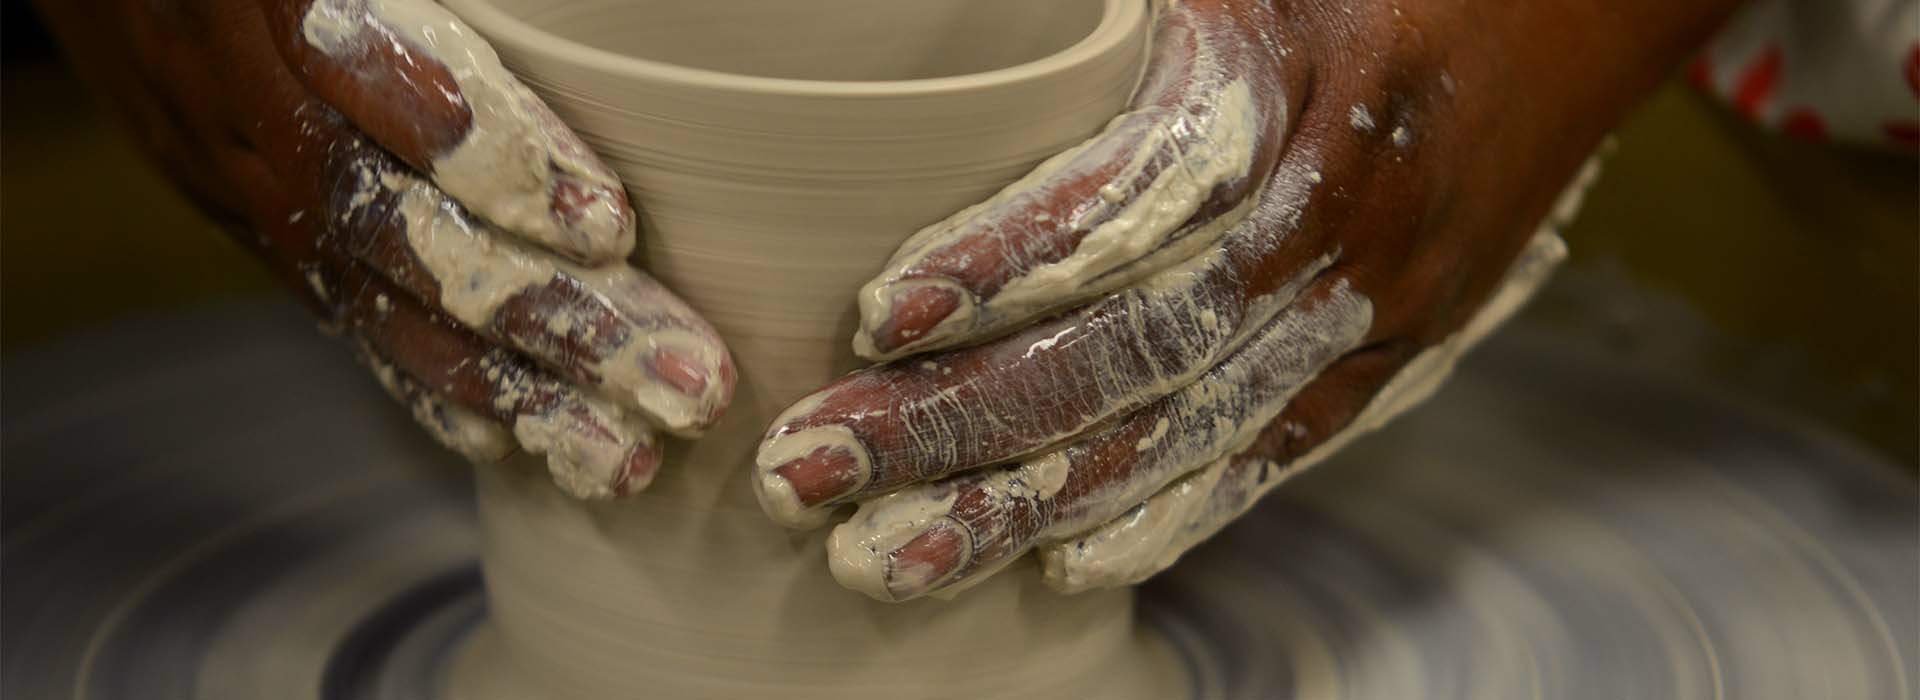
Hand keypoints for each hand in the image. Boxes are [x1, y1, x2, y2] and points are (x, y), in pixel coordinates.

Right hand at [39, 0, 733, 498]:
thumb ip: (430, 17)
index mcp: (289, 22)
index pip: (400, 105)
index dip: (504, 167)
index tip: (606, 227)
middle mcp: (269, 128)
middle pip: (424, 241)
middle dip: (563, 322)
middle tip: (682, 384)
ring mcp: (260, 198)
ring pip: (396, 311)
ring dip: (522, 391)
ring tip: (626, 458)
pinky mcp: (262, 241)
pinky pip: (349, 326)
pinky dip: (432, 391)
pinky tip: (512, 444)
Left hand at [755, 0, 1740, 599]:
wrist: (1562, 15)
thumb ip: (1101, 22)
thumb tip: (943, 34)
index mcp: (1282, 94)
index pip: (1130, 201)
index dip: (1006, 263)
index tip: (882, 315)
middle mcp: (1329, 220)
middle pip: (1128, 346)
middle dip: (959, 421)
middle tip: (814, 470)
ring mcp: (1369, 307)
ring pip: (1180, 428)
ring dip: (1024, 501)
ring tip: (890, 558)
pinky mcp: (1390, 359)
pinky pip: (1271, 456)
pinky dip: (1165, 516)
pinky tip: (1058, 563)